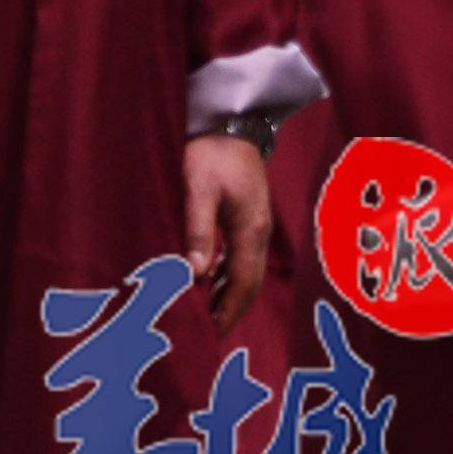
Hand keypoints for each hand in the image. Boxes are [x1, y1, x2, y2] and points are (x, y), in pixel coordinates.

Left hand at [183, 132, 273, 325]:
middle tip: (212, 332)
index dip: (229, 309)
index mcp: (250, 231)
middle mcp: (258, 232)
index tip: (214, 332)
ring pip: (245, 270)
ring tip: (209, 314)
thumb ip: (198, 230)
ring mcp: (254, 223)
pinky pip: (239, 255)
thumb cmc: (211, 152)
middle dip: (232, 308)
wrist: (230, 121)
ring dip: (229, 293)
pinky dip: (226, 273)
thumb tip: (194, 272)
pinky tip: (209, 279)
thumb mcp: (199, 189)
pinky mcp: (246, 215)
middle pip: (249, 282)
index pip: (242, 282)